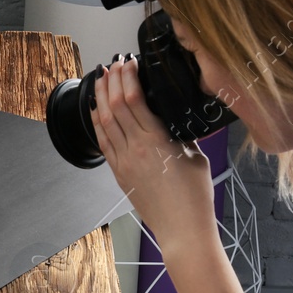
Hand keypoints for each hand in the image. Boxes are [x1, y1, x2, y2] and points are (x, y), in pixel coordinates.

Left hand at [89, 55, 217, 245]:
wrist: (182, 230)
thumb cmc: (194, 198)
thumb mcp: (196, 157)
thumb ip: (182, 136)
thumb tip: (174, 122)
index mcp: (157, 141)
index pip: (135, 99)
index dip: (128, 77)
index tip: (129, 62)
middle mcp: (136, 148)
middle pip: (116, 105)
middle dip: (112, 81)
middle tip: (112, 64)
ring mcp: (125, 161)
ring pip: (105, 121)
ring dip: (101, 97)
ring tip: (100, 79)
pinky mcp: (120, 173)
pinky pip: (103, 142)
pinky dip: (98, 122)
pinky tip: (96, 110)